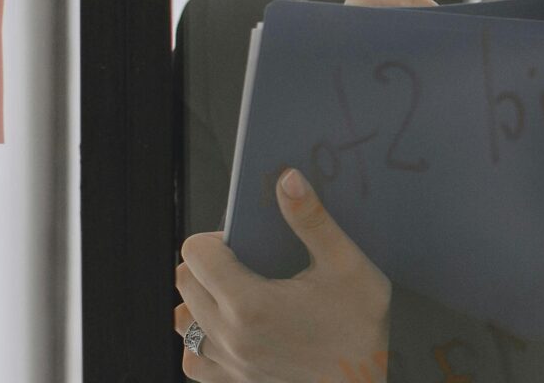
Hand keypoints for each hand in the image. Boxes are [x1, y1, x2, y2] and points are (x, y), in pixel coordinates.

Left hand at [173, 169, 390, 381]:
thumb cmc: (360, 332)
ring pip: (184, 320)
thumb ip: (313, 221)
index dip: (215, 238)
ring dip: (202, 299)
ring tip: (238, 294)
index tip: (240, 240)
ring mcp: (226, 363)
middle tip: (246, 262)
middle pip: (185, 282)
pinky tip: (230, 330)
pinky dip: (202, 340)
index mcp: (249, 303)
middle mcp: (228, 335)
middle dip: (208, 263)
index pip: (195, 253)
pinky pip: (192, 360)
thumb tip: (287, 180)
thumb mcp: (347, 267)